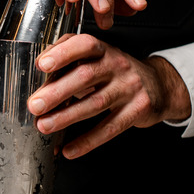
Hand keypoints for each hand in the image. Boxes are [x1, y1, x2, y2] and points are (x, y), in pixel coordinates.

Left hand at [26, 34, 191, 158]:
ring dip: (67, 117)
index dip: (63, 53)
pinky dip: (88, 141)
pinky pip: (110, 128)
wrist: (158, 86)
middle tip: (35, 105)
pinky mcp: (138, 110)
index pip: (84, 44)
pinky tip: (70, 149)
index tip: (42, 64)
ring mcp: (129, 88)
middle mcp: (117, 65)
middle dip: (57, 92)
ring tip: (45, 126)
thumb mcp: (97, 59)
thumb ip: (68, 61)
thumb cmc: (116, 72)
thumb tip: (37, 73)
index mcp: (103, 50)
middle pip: (85, 76)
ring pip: (95, 103)